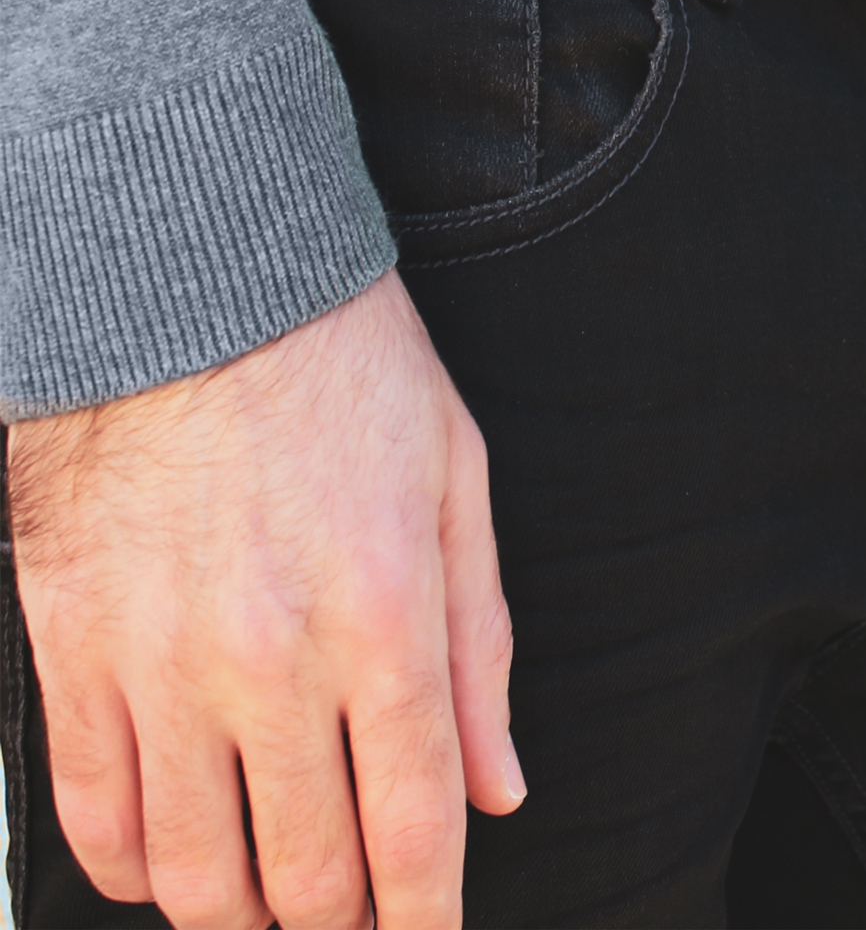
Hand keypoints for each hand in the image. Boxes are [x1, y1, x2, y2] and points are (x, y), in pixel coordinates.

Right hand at [8, 269, 520, 928]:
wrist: (193, 289)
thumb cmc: (342, 372)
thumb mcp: (457, 483)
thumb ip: (481, 647)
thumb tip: (498, 785)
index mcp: (388, 616)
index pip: (414, 826)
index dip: (426, 915)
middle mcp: (275, 662)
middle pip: (308, 873)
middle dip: (341, 925)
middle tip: (354, 922)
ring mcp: (163, 668)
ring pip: (193, 875)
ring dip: (240, 918)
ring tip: (270, 910)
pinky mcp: (76, 655)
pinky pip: (93, 816)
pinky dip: (132, 871)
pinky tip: (170, 864)